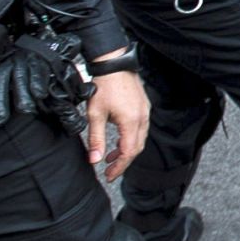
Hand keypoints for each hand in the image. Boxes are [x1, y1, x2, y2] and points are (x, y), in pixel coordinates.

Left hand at [85, 60, 147, 181]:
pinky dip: (130, 139)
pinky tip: (119, 139)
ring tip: (110, 156)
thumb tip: (94, 160)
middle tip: (110, 171)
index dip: (119, 167)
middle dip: (123, 162)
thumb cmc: (104, 87)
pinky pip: (141, 129)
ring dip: (126, 150)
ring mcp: (145, 112)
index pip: (128, 153)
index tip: (108, 176)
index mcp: (131, 122)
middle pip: (136, 148)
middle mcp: (142, 119)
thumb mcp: (95, 115)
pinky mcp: (143, 107)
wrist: (115, 64)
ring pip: (139, 139)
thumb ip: (96, 139)